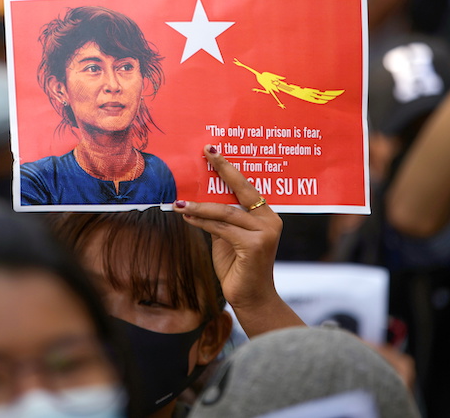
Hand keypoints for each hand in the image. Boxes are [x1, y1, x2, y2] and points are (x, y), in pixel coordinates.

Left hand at [175, 145, 283, 310]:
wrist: (251, 299)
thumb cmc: (239, 267)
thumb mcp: (228, 238)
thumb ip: (221, 219)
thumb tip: (198, 199)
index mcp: (267, 215)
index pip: (247, 186)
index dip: (229, 168)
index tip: (212, 151)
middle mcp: (271, 220)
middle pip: (241, 191)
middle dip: (222, 170)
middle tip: (205, 154)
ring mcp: (265, 233)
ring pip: (226, 212)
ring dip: (199, 206)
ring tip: (179, 202)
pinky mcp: (255, 246)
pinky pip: (221, 228)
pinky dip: (202, 222)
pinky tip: (187, 216)